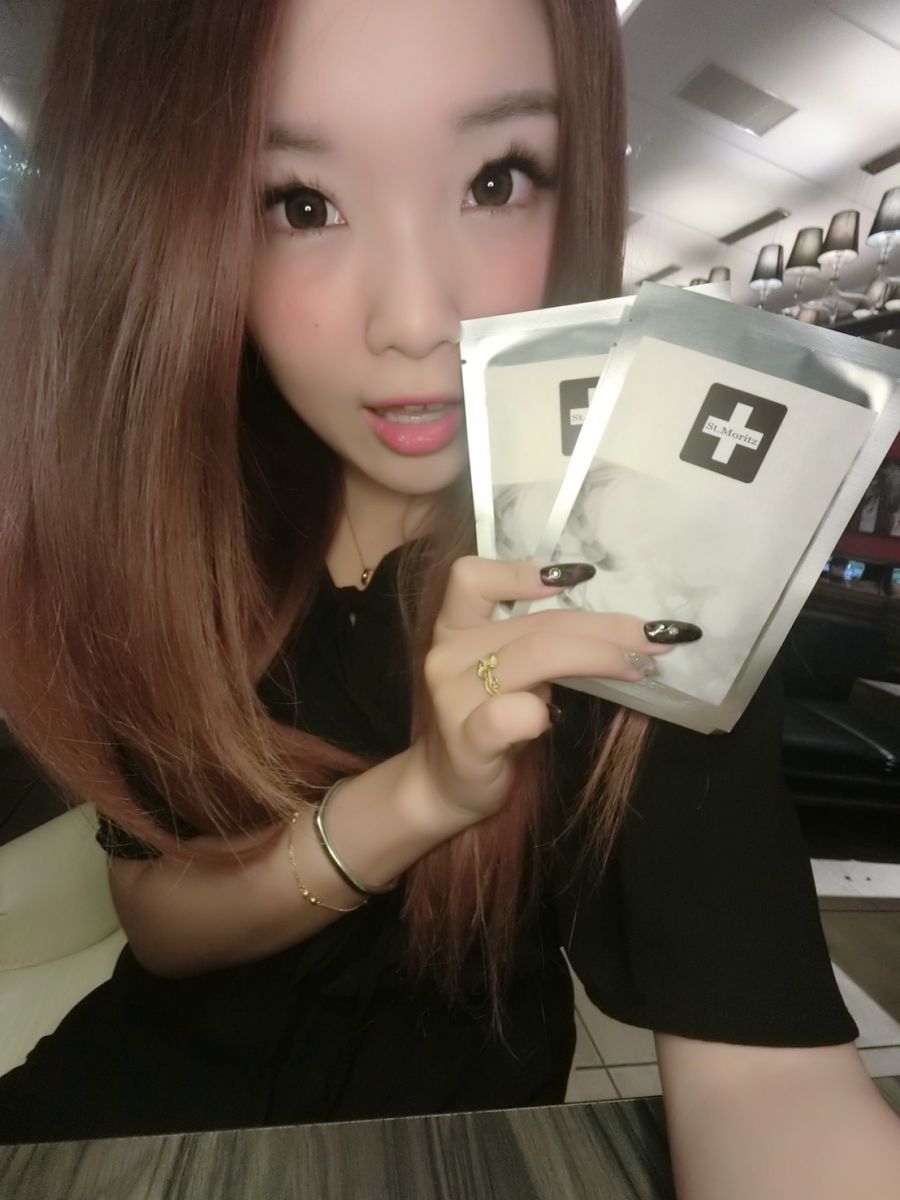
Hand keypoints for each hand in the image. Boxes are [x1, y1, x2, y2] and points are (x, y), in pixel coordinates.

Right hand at [409, 556, 691, 824]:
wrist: (446, 786)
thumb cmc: (486, 720)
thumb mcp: (505, 671)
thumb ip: (535, 641)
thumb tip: (616, 626)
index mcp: (454, 628)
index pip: (471, 577)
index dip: (521, 571)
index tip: (580, 576)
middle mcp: (447, 655)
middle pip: (533, 623)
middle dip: (603, 628)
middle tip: (652, 637)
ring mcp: (453, 698)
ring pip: (533, 655)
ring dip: (596, 657)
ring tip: (635, 668)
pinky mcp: (467, 741)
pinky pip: (508, 714)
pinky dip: (539, 712)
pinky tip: (553, 719)